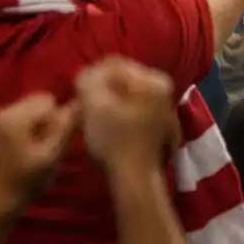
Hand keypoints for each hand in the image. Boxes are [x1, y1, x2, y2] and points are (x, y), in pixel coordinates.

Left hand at [0, 92, 78, 207]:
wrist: (2, 198)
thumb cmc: (28, 180)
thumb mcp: (52, 155)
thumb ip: (66, 126)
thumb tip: (82, 101)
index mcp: (16, 116)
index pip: (51, 101)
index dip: (60, 119)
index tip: (56, 141)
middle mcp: (7, 109)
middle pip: (44, 100)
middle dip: (52, 119)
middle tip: (50, 145)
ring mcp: (4, 115)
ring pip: (40, 106)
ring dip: (46, 122)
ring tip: (43, 146)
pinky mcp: (5, 121)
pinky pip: (32, 113)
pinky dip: (38, 125)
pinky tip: (35, 144)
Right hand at [75, 57, 181, 174]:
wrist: (135, 179)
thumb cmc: (115, 139)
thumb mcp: (94, 104)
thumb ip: (88, 79)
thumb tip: (87, 72)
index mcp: (154, 79)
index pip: (114, 64)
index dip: (91, 77)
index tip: (79, 95)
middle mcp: (165, 90)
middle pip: (122, 79)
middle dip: (100, 89)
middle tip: (83, 106)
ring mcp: (164, 108)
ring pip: (126, 95)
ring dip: (107, 103)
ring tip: (91, 118)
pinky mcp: (158, 125)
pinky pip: (131, 110)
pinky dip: (117, 115)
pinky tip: (105, 129)